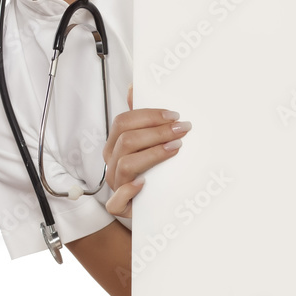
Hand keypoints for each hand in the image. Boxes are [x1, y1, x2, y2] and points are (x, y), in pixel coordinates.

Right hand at [103, 84, 190, 217]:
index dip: (149, 116)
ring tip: (176, 147)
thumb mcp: (146, 143)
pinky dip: (129, 191)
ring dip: (153, 154)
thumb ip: (140, 118)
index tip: (174, 115)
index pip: (123, 122)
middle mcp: (112, 163)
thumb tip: (133, 88)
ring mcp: (115, 184)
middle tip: (182, 129)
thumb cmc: (152, 171)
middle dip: (156, 132)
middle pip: (126, 140)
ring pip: (126, 164)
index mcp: (115, 145)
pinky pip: (116, 202)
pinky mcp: (120, 207)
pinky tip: (145, 183)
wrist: (154, 205)